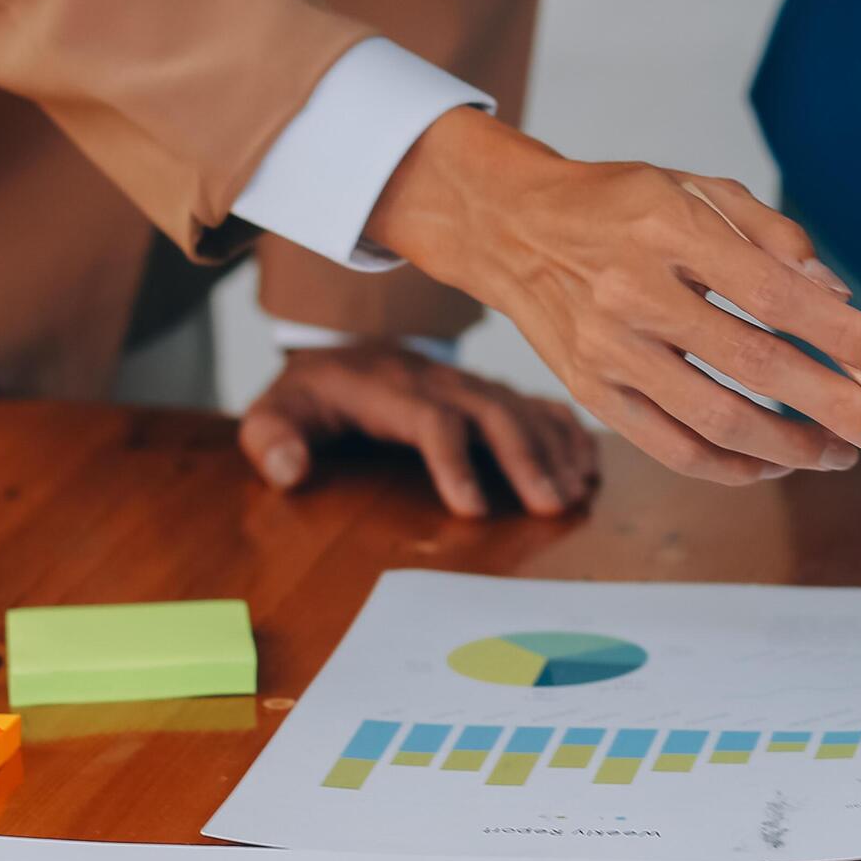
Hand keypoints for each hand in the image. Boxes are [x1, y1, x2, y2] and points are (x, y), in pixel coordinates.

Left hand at [238, 343, 599, 515]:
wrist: (343, 351)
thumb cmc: (313, 395)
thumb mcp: (275, 410)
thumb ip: (272, 438)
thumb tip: (289, 469)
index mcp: (391, 389)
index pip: (432, 420)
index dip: (455, 462)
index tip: (472, 509)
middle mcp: (442, 382)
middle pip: (494, 412)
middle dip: (526, 458)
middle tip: (550, 506)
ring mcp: (473, 385)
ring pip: (525, 408)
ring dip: (555, 449)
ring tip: (576, 493)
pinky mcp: (492, 394)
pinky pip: (541, 406)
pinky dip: (569, 434)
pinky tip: (588, 469)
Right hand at [369, 112, 860, 484]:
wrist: (510, 229)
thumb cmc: (620, 206)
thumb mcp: (695, 188)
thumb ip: (772, 236)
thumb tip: (837, 298)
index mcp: (667, 228)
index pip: (772, 292)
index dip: (840, 333)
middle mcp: (632, 292)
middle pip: (754, 364)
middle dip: (835, 405)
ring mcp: (606, 350)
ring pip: (715, 419)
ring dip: (792, 448)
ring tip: (841, 452)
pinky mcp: (589, 393)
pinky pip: (671, 449)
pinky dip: (731, 467)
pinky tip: (774, 464)